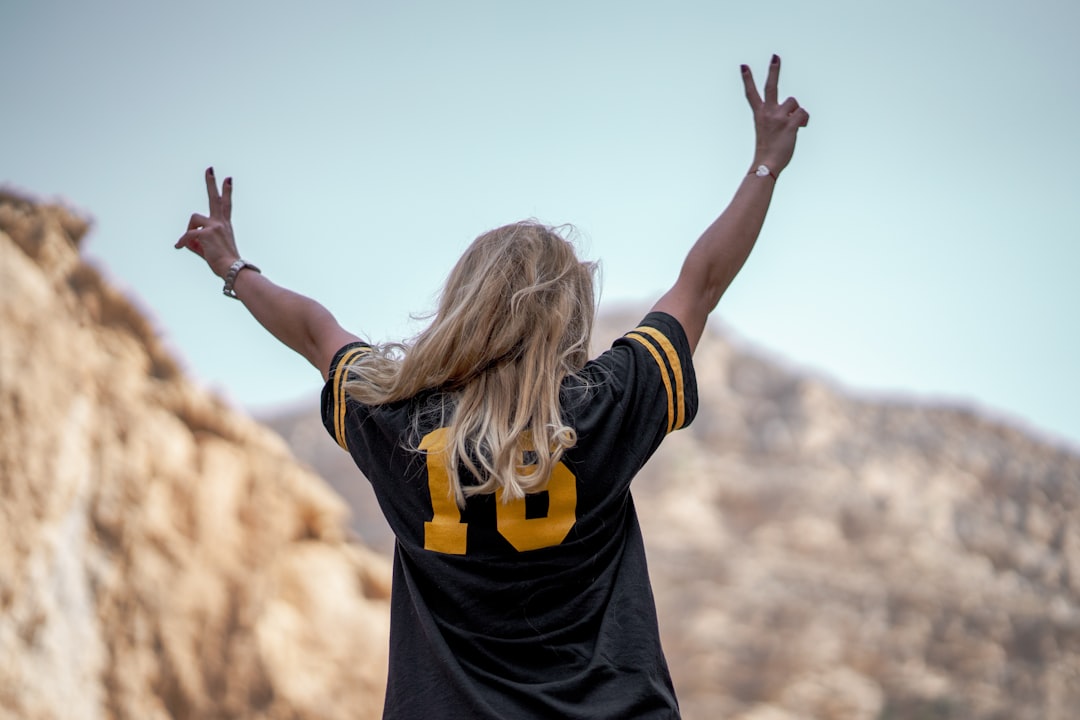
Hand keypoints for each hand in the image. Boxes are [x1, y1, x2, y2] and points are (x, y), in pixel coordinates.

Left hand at [175, 167, 239, 278]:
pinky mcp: (206, 233)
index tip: (228, 179)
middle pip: (215, 198)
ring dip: (189, 230)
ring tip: (193, 244)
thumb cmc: (223, 263)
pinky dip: (182, 242)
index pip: (226, 205)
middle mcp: (221, 223)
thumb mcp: (209, 249)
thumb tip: (186, 240)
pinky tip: (179, 247)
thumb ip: (197, 241)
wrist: (232, 270)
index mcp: (225, 225)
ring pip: (194, 219)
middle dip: (211, 182)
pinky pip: (187, 236)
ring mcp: (214, 226)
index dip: (227, 191)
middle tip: (209, 168)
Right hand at [741, 55, 808, 174]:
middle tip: (775, 56)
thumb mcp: (769, 130)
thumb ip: (781, 117)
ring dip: (796, 112)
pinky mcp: (790, 124)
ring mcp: (778, 118)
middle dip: (774, 70)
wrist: (767, 163)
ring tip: (791, 126)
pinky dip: (804, 121)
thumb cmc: (769, 150)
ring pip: (794, 103)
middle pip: (771, 86)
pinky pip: (803, 114)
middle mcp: (768, 113)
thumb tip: (799, 114)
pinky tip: (800, 129)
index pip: (751, 93)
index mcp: (760, 114)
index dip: (747, 79)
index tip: (744, 66)